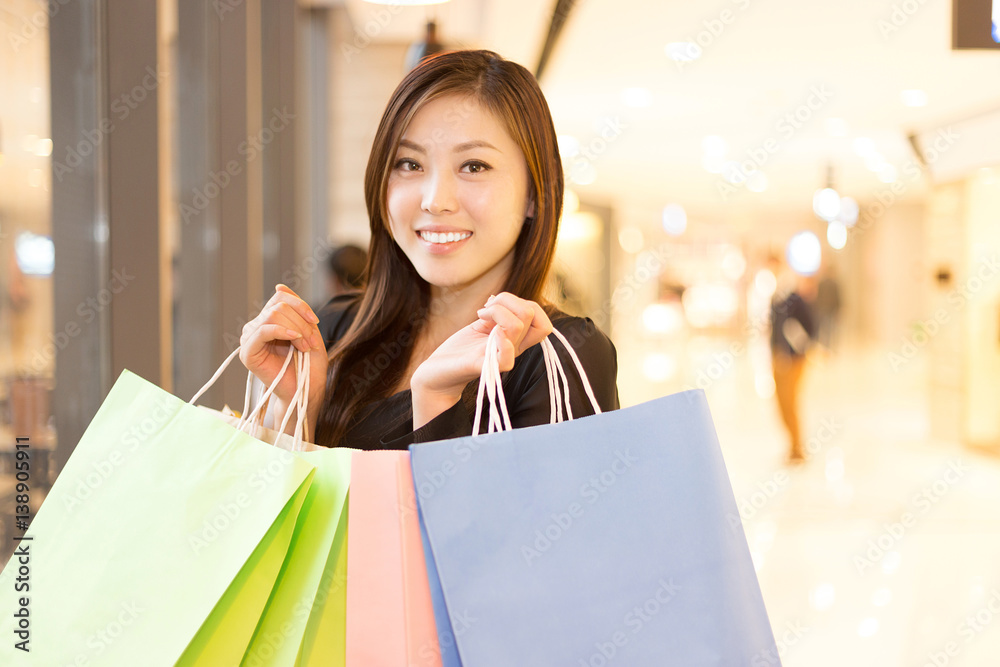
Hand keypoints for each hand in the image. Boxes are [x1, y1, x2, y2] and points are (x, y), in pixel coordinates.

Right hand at [239, 285, 328, 420]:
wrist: (307, 391)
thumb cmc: (308, 364)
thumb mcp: (308, 329)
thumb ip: (296, 307)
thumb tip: (279, 285)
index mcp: (270, 320)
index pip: (281, 296)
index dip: (301, 306)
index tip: (315, 323)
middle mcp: (257, 327)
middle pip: (280, 305)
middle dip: (302, 322)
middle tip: (311, 343)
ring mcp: (250, 339)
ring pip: (273, 314)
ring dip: (296, 329)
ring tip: (305, 347)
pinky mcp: (247, 353)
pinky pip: (262, 330)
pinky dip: (282, 331)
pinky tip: (295, 340)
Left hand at [410, 293, 552, 428]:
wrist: (438, 373)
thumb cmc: (461, 349)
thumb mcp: (482, 326)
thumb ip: (496, 314)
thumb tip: (497, 298)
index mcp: (516, 340)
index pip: (542, 322)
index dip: (526, 304)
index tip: (498, 305)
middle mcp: (513, 349)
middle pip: (531, 314)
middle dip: (507, 299)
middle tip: (486, 308)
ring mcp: (500, 358)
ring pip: (517, 325)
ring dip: (496, 311)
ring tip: (480, 315)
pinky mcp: (485, 368)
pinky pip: (506, 359)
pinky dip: (500, 340)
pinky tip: (484, 329)